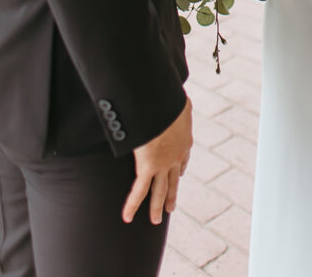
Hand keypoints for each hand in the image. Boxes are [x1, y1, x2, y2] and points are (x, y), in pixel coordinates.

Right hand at [122, 96, 192, 224]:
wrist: (164, 103)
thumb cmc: (168, 96)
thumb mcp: (176, 98)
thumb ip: (174, 99)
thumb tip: (172, 92)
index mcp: (184, 138)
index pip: (183, 157)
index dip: (180, 167)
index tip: (179, 172)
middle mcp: (176, 155)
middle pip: (174, 179)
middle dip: (172, 194)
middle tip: (171, 207)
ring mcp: (163, 164)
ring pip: (160, 191)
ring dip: (158, 206)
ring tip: (156, 220)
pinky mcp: (148, 167)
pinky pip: (139, 190)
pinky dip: (132, 205)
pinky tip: (127, 217)